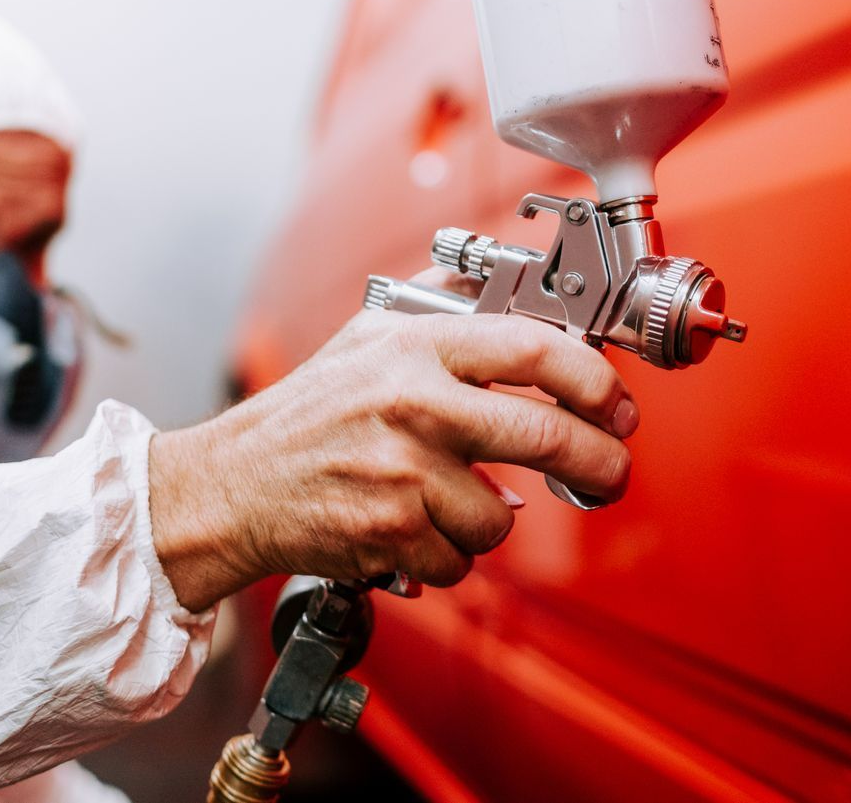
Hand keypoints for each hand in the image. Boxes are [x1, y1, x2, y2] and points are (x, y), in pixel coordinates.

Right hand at [147, 310, 637, 610]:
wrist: (232, 485)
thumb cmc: (303, 413)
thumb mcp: (366, 333)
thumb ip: (439, 309)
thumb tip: (511, 290)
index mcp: (415, 347)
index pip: (533, 350)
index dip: (594, 378)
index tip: (618, 403)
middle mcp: (413, 403)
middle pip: (545, 437)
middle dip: (599, 461)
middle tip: (612, 469)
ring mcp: (404, 471)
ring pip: (503, 516)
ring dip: (490, 520)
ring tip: (448, 500)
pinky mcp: (391, 531)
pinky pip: (460, 559)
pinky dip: (446, 554)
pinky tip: (413, 527)